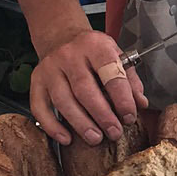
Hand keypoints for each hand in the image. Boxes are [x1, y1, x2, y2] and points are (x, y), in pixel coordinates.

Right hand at [29, 26, 146, 146]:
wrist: (61, 37)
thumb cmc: (92, 52)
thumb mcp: (116, 56)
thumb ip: (130, 79)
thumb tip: (141, 104)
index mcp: (95, 46)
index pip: (111, 74)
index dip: (122, 99)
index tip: (129, 117)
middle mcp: (70, 55)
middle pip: (85, 90)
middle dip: (102, 116)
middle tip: (114, 133)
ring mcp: (50, 68)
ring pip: (63, 100)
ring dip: (80, 123)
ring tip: (95, 138)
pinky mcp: (36, 80)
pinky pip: (40, 107)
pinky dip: (52, 126)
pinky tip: (66, 138)